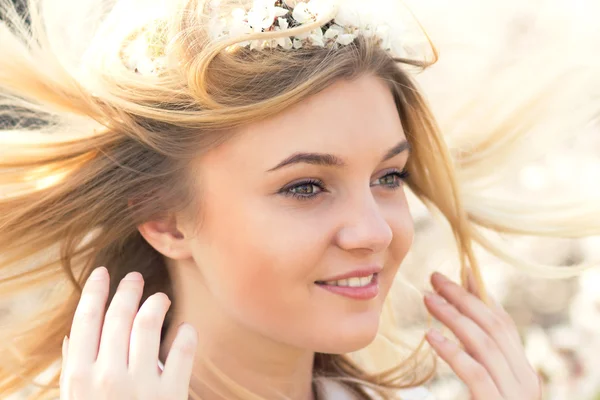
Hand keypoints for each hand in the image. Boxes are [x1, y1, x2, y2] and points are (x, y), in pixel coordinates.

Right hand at [60, 266, 197, 398]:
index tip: (102, 272)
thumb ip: (75, 371)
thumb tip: (73, 336)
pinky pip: (183, 350)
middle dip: (128, 289)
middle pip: (119, 314)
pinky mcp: (171, 394)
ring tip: (161, 299)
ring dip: (156, 302)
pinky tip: (185, 328)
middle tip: (135, 277)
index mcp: (80, 376)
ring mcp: (141, 386)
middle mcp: (108, 377)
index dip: (94, 290)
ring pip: (149, 322)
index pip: (86, 319)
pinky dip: (186, 333)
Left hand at [423, 271, 541, 399]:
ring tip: (427, 299)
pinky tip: (430, 336)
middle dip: (463, 298)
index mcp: (523, 372)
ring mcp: (514, 394)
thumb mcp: (484, 381)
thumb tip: (460, 311)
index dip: (482, 295)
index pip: (504, 324)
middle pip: (494, 327)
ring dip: (453, 316)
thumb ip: (477, 353)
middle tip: (435, 278)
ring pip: (484, 344)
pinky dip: (452, 351)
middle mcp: (525, 380)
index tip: (462, 270)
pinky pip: (474, 372)